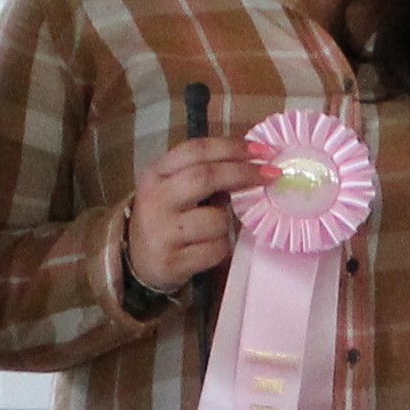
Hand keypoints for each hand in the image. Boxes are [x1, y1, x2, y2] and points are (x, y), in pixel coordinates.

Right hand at [126, 134, 260, 294]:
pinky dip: (222, 248)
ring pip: (217, 220)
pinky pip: (216, 250)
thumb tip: (254, 163)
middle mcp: (156, 199)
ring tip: (218, 228)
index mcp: (156, 173)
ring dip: (229, 223)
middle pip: (206, 177)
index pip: (196, 150)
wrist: (138, 262)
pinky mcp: (172, 261)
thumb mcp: (174, 189)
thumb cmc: (167, 219)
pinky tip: (209, 249)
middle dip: (243, 173)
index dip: (232, 147)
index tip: (262, 151)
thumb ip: (204, 174)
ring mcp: (162, 231)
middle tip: (271, 174)